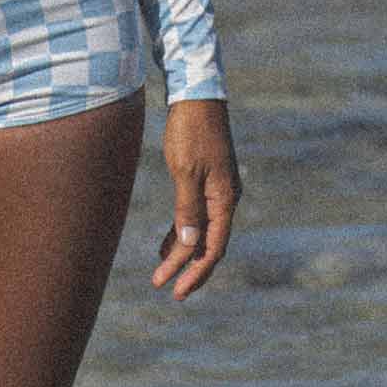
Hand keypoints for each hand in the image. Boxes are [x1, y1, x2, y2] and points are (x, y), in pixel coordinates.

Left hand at [152, 98, 240, 299]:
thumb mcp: (186, 171)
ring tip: (161, 269)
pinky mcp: (205, 179)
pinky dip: (182, 230)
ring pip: (201, 230)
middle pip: (208, 243)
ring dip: (182, 250)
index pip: (212, 248)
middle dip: (186, 267)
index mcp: (224, 199)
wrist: (195, 95)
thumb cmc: (190, 132)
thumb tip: (189, 246)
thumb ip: (188, 209)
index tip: (176, 291)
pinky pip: (195, 214)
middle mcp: (225, 198)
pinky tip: (168, 241)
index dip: (195, 272)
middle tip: (164, 286)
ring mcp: (216, 189)